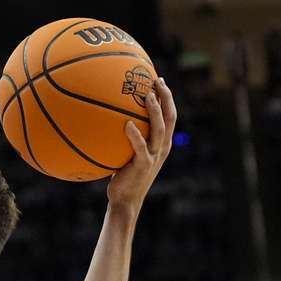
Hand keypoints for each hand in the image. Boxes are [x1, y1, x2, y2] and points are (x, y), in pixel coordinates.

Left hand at [107, 76, 176, 210]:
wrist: (125, 200)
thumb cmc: (123, 176)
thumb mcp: (128, 154)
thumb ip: (127, 138)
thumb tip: (110, 118)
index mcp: (161, 143)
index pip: (169, 115)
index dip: (167, 97)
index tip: (159, 80)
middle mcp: (162, 147)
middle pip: (170, 117)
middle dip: (166, 97)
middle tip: (157, 80)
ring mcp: (154, 156)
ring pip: (159, 129)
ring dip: (155, 112)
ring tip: (148, 96)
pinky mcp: (143, 165)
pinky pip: (140, 147)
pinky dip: (135, 135)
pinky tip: (127, 125)